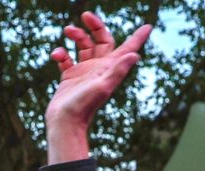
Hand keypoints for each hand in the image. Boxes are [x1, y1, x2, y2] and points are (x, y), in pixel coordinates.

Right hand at [45, 16, 151, 161]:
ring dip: (77, 35)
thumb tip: (135, 54)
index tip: (148, 27)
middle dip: (95, 26)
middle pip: (101, 40)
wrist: (64, 122)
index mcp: (110, 68)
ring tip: (67, 30)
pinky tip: (56, 54)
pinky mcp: (69, 77)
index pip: (127, 48)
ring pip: (83, 46)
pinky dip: (61, 53)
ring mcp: (83, 72)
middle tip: (86, 16)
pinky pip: (66, 59)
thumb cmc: (83, 106)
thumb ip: (118, 70)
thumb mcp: (103, 86)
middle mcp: (98, 68)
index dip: (138, 37)